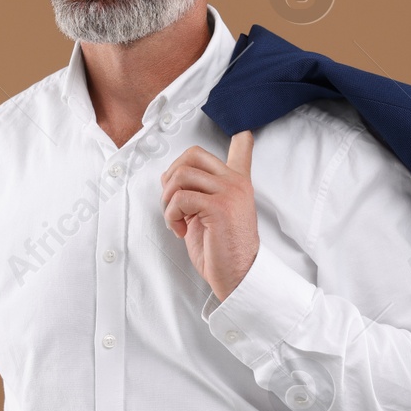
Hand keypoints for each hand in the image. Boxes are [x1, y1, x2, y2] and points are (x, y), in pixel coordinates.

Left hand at [160, 129, 258, 301]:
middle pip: (192, 154)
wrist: (238, 277)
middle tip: (172, 201)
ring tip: (175, 219)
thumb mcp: (209, 215)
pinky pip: (180, 199)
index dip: (241, 139)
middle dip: (171, 176)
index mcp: (237, 184)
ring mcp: (229, 193)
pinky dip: (171, 215)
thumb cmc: (221, 251)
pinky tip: (180, 230)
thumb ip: (199, 193)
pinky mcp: (219, 207)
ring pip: (181, 175)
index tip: (243, 133)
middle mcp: (236, 183)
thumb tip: (173, 177)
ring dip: (167, 199)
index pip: (242, 150)